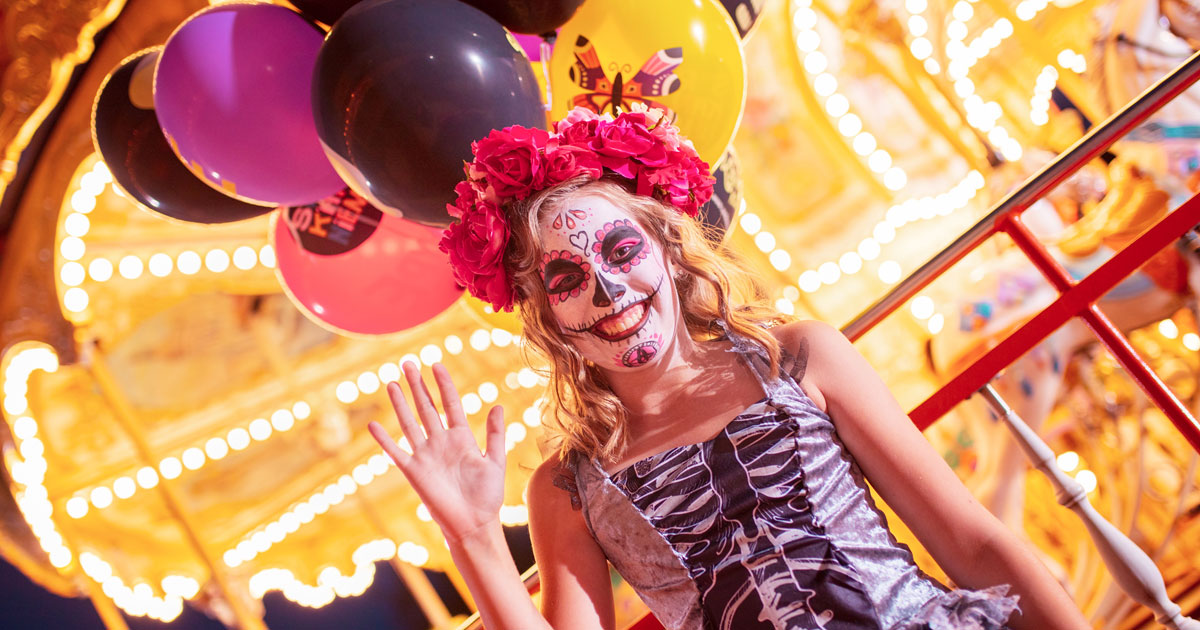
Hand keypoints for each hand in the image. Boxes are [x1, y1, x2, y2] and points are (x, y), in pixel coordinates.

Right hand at [368, 362, 505, 543]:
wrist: (474, 524)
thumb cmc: (487, 496)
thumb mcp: (495, 462)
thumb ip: (495, 434)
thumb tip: (498, 405)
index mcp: (462, 438)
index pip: (451, 404)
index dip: (443, 385)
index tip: (436, 364)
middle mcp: (441, 442)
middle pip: (426, 408)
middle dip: (418, 386)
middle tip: (408, 363)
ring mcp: (426, 455)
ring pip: (410, 423)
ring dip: (401, 404)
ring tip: (392, 383)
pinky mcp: (414, 472)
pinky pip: (396, 452)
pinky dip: (384, 440)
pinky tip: (373, 425)